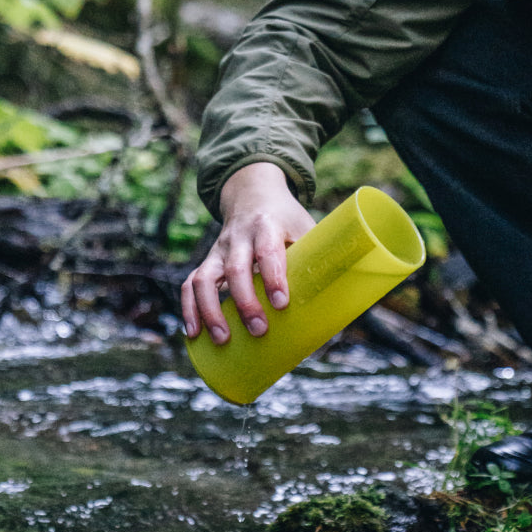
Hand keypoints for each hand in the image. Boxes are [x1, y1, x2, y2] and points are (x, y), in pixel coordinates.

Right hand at [181, 162, 315, 343]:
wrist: (253, 193)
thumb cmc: (287, 219)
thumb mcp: (305, 228)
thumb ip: (318, 260)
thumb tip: (342, 309)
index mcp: (267, 225)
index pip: (268, 250)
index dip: (274, 276)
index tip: (282, 303)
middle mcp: (239, 237)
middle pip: (236, 268)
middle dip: (245, 301)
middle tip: (259, 329)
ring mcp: (219, 249)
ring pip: (205, 278)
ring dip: (210, 310)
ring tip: (223, 338)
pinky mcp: (207, 261)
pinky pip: (191, 284)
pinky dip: (190, 309)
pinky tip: (193, 333)